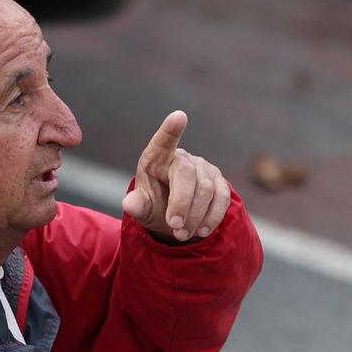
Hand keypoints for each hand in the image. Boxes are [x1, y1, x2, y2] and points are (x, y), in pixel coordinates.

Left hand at [122, 110, 232, 242]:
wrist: (176, 218)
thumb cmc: (155, 206)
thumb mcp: (142, 208)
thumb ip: (137, 206)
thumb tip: (130, 204)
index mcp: (157, 157)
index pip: (164, 141)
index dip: (171, 129)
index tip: (179, 117)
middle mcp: (182, 158)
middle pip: (187, 173)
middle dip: (182, 203)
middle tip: (175, 227)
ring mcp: (204, 168)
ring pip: (206, 189)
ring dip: (196, 216)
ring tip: (183, 235)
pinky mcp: (219, 182)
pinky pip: (222, 197)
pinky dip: (212, 217)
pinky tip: (202, 230)